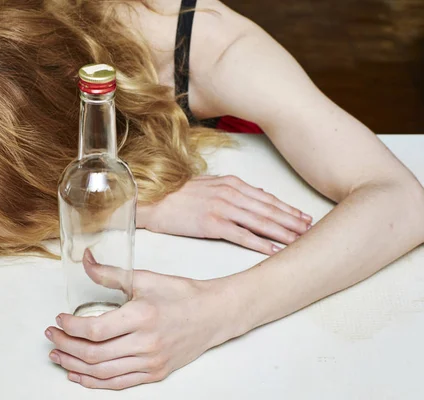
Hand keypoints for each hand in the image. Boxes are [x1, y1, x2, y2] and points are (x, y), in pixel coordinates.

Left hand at [44, 250, 238, 389]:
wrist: (213, 314)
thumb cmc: (181, 294)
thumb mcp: (144, 278)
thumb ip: (110, 274)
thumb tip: (86, 261)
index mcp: (142, 316)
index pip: (95, 330)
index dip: (71, 328)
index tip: (59, 319)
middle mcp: (146, 343)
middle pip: (94, 354)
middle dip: (66, 346)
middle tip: (51, 337)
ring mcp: (151, 362)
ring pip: (102, 372)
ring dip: (75, 366)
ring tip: (58, 356)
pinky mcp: (155, 373)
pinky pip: (119, 384)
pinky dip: (95, 383)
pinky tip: (79, 375)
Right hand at [138, 175, 311, 254]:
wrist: (151, 199)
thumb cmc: (175, 193)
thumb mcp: (207, 184)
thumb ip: (231, 189)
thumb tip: (253, 193)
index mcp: (231, 183)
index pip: (266, 197)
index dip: (287, 208)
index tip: (302, 216)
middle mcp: (231, 193)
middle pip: (269, 209)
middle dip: (292, 220)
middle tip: (310, 230)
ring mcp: (222, 208)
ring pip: (261, 222)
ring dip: (283, 232)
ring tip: (300, 240)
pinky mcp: (212, 223)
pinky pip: (243, 235)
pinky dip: (261, 243)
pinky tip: (274, 249)